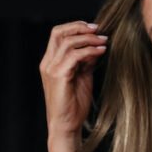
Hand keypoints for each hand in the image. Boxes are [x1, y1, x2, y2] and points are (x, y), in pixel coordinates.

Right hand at [39, 21, 106, 138]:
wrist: (67, 124)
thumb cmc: (74, 103)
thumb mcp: (82, 76)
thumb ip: (86, 61)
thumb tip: (96, 46)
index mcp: (51, 62)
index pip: (58, 34)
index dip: (75, 27)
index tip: (95, 28)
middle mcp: (48, 63)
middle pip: (59, 33)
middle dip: (80, 27)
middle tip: (99, 30)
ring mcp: (51, 69)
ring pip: (68, 42)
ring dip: (89, 39)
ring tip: (104, 41)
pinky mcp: (59, 76)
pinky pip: (74, 56)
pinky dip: (89, 51)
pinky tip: (101, 51)